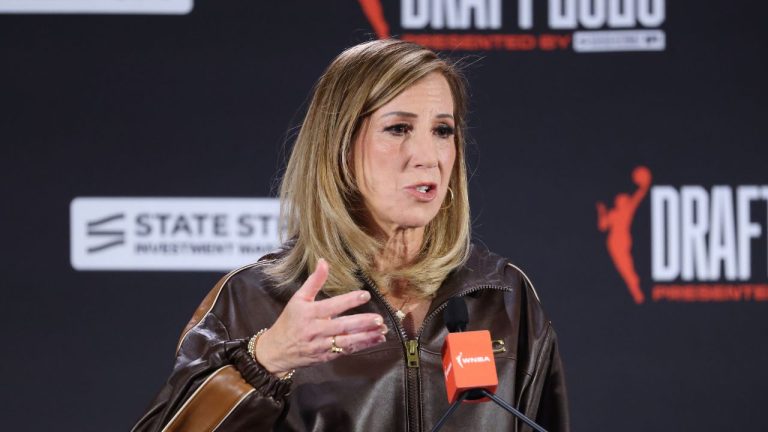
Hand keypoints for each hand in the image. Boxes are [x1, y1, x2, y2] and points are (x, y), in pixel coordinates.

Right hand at [255, 259, 387, 374]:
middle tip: (378, 319)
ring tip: (382, 331)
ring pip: (347, 341)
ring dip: (366, 337)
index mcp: (309, 313)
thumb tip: (323, 261)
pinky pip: (346, 351)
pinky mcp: (326, 357)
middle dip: (361, 323)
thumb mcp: (298, 298)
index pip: (332, 306)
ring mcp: (322, 345)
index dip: (349, 300)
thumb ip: (314, 281)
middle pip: (342, 326)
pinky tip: (376, 340)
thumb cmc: (289, 321)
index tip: (365, 295)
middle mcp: (316, 330)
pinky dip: (362, 345)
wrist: (277, 351)